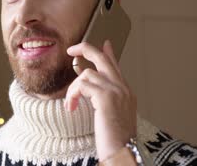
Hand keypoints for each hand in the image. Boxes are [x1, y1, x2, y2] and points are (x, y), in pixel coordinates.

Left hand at [65, 40, 136, 160]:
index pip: (115, 66)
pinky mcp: (106, 97)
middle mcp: (123, 88)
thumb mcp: (113, 116)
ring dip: (73, 88)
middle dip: (85, 49)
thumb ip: (105, 99)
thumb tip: (95, 93)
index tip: (105, 44)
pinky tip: (71, 106)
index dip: (108, 53)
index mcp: (126, 92)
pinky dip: (72, 94)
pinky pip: (82, 85)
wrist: (122, 152)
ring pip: (86, 73)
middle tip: (72, 49)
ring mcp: (116, 90)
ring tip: (70, 104)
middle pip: (102, 58)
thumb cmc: (116, 140)